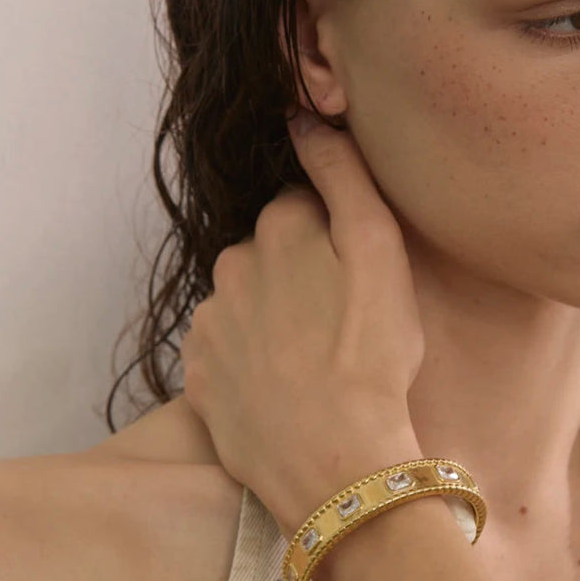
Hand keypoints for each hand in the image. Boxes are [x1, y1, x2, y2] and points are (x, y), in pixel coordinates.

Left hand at [180, 108, 425, 541]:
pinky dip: (247, 363)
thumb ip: (343, 177)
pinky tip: (280, 389)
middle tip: (339, 328)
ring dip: (271, 321)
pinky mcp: (198, 379)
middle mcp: (230, 269)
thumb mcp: (381, 256)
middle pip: (268, 256)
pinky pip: (223, 354)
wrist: (334, 463)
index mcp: (278, 232)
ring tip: (311, 365)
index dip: (335, 241)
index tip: (357, 281)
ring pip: (244, 305)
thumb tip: (301, 116)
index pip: (301, 209)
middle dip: (298, 276)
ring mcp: (209, 327)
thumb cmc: (371, 361)